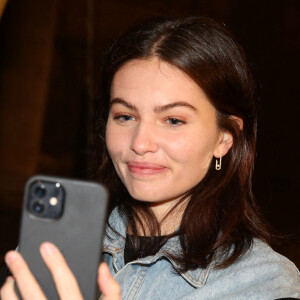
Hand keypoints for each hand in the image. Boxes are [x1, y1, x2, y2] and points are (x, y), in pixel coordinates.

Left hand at [0, 242, 120, 299]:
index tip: (46, 246)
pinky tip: (10, 299)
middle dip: (22, 272)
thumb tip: (101, 268)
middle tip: (13, 255)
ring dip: (9, 293)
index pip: (67, 283)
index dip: (56, 263)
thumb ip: (111, 290)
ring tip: (8, 279)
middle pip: (35, 295)